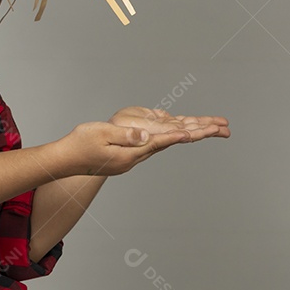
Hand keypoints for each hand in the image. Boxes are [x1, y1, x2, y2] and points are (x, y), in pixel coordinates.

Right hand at [54, 109, 229, 177]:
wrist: (66, 160)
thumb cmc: (79, 145)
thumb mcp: (99, 135)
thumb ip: (123, 135)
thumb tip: (144, 135)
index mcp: (129, 154)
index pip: (158, 142)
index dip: (176, 136)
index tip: (195, 133)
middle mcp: (135, 158)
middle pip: (171, 143)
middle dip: (197, 134)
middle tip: (222, 129)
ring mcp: (133, 158)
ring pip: (166, 144)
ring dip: (189, 134)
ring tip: (211, 129)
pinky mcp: (129, 156)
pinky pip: (156, 144)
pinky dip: (172, 137)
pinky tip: (178, 134)